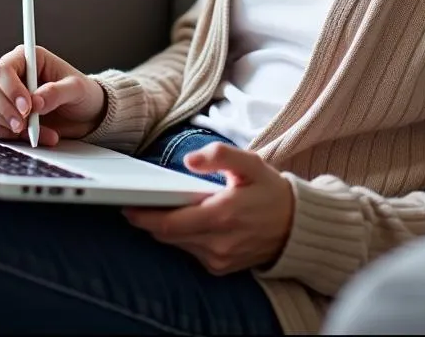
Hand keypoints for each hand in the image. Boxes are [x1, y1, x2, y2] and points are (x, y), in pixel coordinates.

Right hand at [0, 45, 105, 145]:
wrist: (87, 115)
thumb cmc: (82, 94)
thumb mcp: (76, 89)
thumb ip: (56, 92)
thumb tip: (36, 102)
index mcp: (28, 59)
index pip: (3, 69)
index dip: (10, 89)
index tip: (27, 108)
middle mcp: (12, 75)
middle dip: (4, 110)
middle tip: (24, 125)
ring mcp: (5, 96)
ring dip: (3, 124)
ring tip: (31, 132)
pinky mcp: (3, 116)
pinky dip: (5, 135)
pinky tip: (28, 138)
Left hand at [124, 142, 293, 273]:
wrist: (296, 227)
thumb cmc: (271, 191)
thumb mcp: (250, 163)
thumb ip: (220, 156)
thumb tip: (190, 161)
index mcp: (222, 216)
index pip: (171, 223)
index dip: (145, 216)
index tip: (128, 207)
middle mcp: (219, 243)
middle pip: (169, 236)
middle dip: (150, 221)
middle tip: (135, 205)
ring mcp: (220, 259)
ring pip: (178, 245)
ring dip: (167, 229)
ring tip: (160, 209)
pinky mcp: (221, 268)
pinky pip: (191, 252)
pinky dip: (183, 238)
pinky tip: (185, 222)